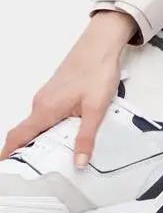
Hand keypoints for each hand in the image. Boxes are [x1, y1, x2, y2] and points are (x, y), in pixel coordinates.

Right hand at [0, 12, 132, 165]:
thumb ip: (86, 137)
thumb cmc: (97, 70)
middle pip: (27, 133)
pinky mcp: (56, 91)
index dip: (9, 155)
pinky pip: (48, 114)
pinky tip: (70, 130)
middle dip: (31, 152)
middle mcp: (41, 103)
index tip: (7, 170)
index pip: (18, 138)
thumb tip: (79, 162)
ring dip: (45, 138)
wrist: (102, 43)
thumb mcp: (96, 108)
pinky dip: (53, 125)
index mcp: (45, 110)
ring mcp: (47, 96)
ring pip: (39, 123)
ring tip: (60, 154)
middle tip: (42, 169)